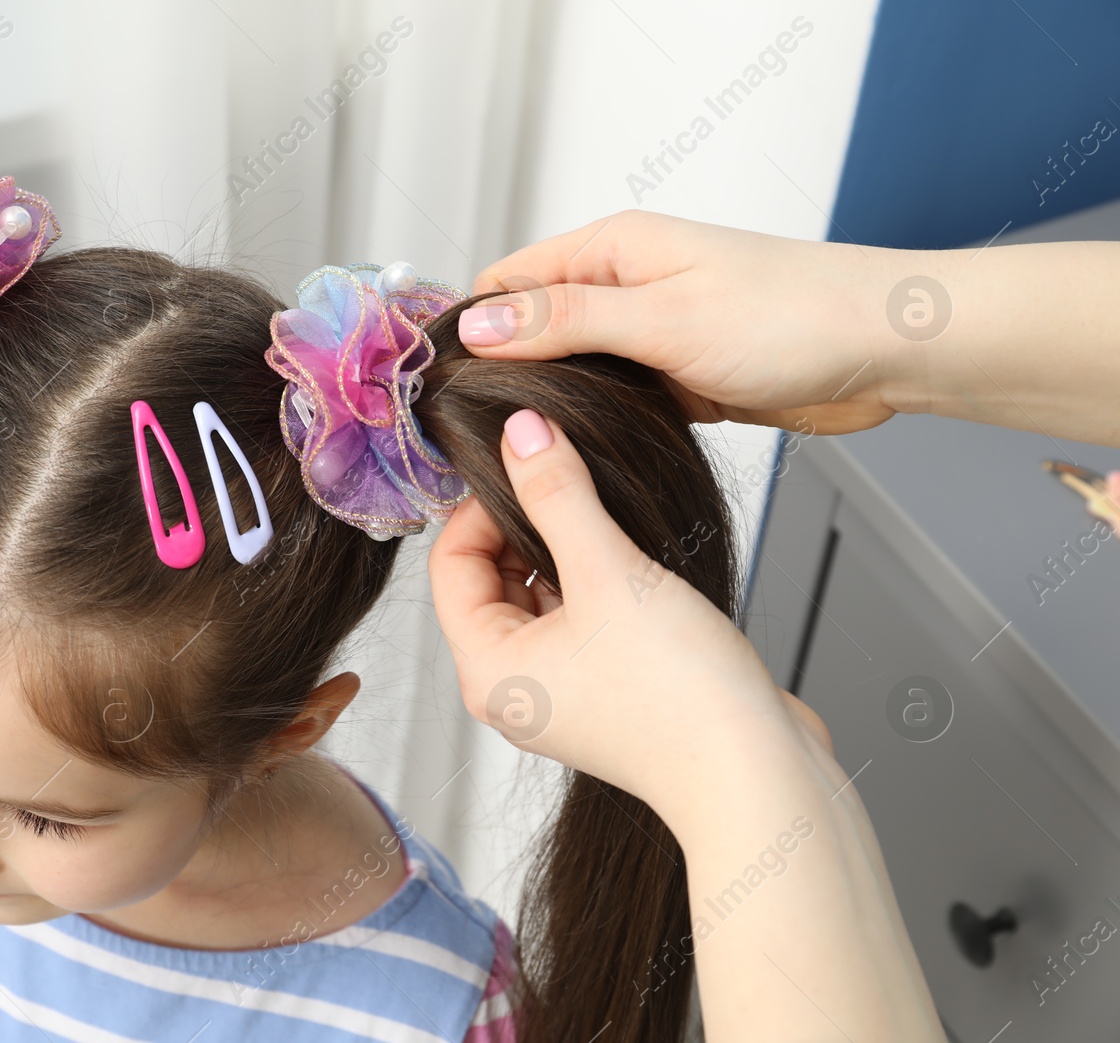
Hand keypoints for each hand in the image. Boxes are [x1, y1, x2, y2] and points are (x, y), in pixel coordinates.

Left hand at [427, 407, 826, 833]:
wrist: (756, 776)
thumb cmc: (681, 696)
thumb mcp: (609, 573)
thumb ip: (559, 495)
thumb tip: (521, 431)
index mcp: (487, 668)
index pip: (450, 563)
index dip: (482, 506)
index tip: (530, 466)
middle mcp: (513, 687)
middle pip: (491, 579)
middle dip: (525, 524)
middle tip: (570, 480)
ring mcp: (560, 692)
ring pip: (541, 596)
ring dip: (567, 550)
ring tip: (610, 519)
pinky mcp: (606, 691)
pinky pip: (582, 618)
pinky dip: (599, 582)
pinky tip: (637, 561)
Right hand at [459, 210, 903, 435]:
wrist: (886, 348)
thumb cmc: (791, 316)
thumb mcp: (661, 320)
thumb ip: (565, 323)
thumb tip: (477, 324)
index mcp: (612, 249)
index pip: (507, 281)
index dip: (468, 326)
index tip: (436, 385)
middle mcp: (625, 285)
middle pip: (532, 326)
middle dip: (499, 372)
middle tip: (464, 436)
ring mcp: (652, 331)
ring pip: (572, 368)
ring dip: (548, 402)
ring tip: (510, 455)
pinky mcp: (679, 375)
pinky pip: (615, 396)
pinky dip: (593, 422)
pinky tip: (574, 457)